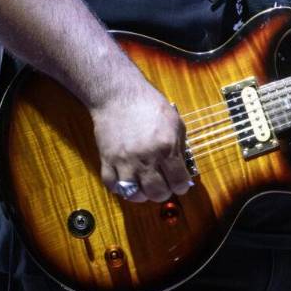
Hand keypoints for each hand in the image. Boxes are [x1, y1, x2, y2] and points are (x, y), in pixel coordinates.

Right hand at [93, 79, 190, 201]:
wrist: (119, 96)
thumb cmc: (149, 106)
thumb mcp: (175, 124)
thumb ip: (180, 149)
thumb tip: (183, 171)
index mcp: (166, 148)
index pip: (178, 182)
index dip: (181, 187)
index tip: (179, 185)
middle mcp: (146, 158)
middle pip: (157, 193)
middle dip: (164, 193)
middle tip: (163, 186)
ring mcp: (124, 161)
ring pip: (134, 194)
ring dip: (142, 195)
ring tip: (146, 187)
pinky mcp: (107, 160)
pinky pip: (112, 186)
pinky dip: (121, 189)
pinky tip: (128, 182)